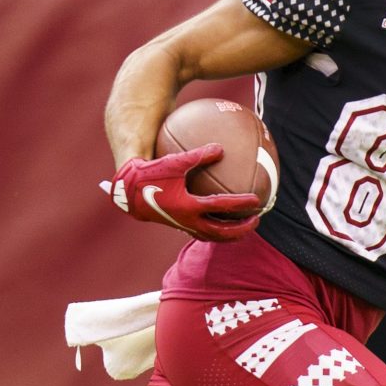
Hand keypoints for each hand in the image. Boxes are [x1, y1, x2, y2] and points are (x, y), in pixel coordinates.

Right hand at [104, 145, 262, 241]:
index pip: (221, 207)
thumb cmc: (150, 173)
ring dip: (229, 235)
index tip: (256, 200)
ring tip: (244, 228)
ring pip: (211, 236)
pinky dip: (214, 229)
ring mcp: (182, 226)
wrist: (128, 191)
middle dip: (241, 229)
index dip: (241, 204)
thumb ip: (198, 155)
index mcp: (189, 207)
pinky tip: (221, 220)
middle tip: (256, 220)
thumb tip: (221, 149)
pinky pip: (201, 231)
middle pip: (221, 232)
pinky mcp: (178, 225)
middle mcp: (187, 221)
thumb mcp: (174, 161)